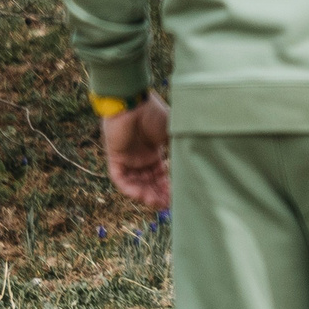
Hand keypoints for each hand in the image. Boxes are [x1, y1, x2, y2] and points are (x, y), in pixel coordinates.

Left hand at [103, 94, 171, 211]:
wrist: (133, 102)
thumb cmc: (154, 113)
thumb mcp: (172, 133)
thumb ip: (178, 148)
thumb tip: (193, 162)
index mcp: (154, 151)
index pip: (160, 175)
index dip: (168, 187)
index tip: (177, 197)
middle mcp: (140, 157)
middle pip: (148, 182)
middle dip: (158, 194)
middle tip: (167, 205)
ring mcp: (127, 158)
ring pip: (135, 183)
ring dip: (145, 194)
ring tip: (156, 203)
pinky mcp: (115, 157)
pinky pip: (120, 178)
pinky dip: (129, 188)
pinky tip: (140, 195)